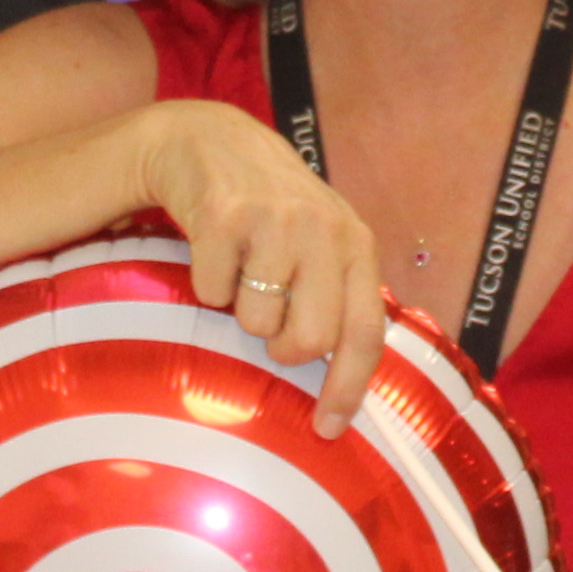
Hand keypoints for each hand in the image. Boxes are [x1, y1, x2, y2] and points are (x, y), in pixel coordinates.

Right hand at [132, 101, 391, 431]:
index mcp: (356, 244)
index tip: (327, 429)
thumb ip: (338, 299)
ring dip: (241, 310)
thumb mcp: (321, 243)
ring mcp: (273, 220)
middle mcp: (323, 230)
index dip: (348, 387)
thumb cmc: (273, 211)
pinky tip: (215, 250)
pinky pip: (212, 292)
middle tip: (269, 324)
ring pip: (256, 322)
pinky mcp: (223, 215)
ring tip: (243, 270)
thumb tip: (343, 390)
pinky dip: (207, 284)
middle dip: (283, 347)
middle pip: (310, 340)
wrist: (211, 142)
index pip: (365, 331)